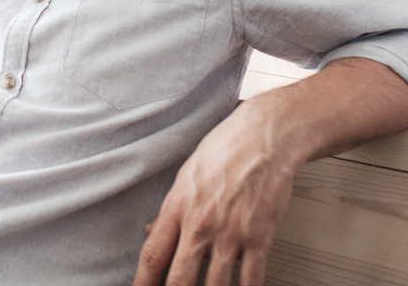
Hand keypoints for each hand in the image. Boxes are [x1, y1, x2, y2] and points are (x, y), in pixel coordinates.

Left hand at [133, 104, 298, 285]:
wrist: (264, 136)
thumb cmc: (226, 149)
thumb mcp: (186, 174)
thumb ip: (169, 208)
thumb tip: (152, 231)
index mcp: (177, 208)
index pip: (152, 256)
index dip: (142, 283)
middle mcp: (200, 225)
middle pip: (178, 280)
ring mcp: (230, 234)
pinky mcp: (259, 238)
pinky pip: (250, 279)